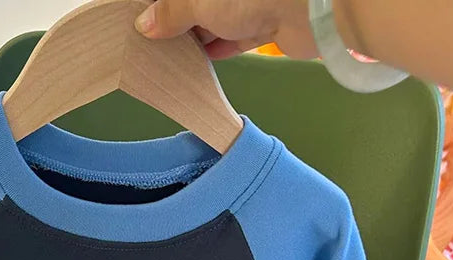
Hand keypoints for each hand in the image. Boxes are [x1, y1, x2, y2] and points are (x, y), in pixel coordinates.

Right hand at [134, 0, 318, 59]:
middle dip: (178, 21)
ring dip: (197, 37)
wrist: (309, 7)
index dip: (161, 5)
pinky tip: (203, 61)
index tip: (144, 20)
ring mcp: (251, 1)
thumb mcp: (198, 0)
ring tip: (174, 55)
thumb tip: (146, 24)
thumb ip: (171, 12)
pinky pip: (237, 36)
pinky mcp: (267, 21)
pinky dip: (220, 48)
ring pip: (217, 18)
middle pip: (198, 2)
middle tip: (155, 42)